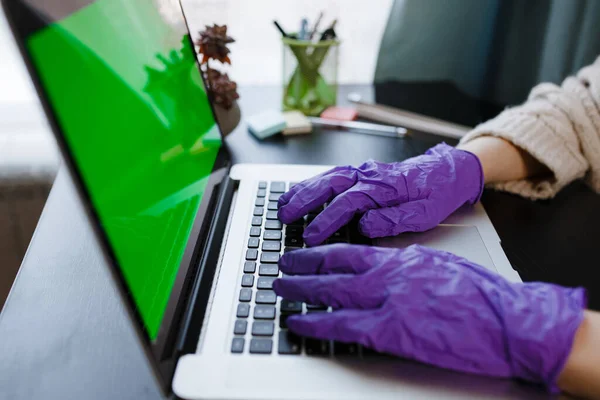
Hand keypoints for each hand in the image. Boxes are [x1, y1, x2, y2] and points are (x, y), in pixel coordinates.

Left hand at [273, 244, 585, 391]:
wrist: (509, 321)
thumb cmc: (481, 296)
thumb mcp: (439, 268)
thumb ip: (407, 268)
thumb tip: (383, 269)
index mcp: (402, 259)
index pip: (350, 250)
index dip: (321, 252)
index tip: (303, 252)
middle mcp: (390, 275)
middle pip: (334, 268)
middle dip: (302, 268)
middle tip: (280, 267)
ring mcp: (389, 302)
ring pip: (332, 293)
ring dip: (302, 292)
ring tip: (280, 291)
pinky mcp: (393, 331)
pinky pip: (344, 325)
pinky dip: (317, 323)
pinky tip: (301, 323)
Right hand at [277, 143, 483, 245]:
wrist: (450, 170)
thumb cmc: (438, 193)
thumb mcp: (426, 213)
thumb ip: (394, 219)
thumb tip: (364, 226)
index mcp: (385, 187)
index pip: (348, 203)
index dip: (326, 220)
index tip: (310, 236)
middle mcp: (370, 175)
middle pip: (330, 184)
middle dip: (304, 200)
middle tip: (284, 217)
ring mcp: (365, 171)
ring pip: (327, 177)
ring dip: (303, 190)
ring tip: (282, 204)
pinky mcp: (363, 172)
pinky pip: (332, 175)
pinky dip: (313, 183)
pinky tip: (300, 192)